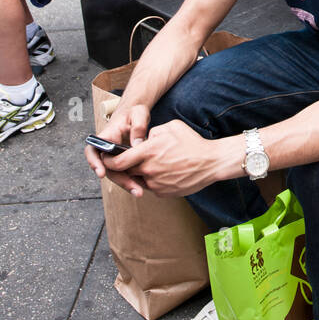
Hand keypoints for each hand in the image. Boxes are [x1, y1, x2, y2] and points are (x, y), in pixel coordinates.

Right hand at [84, 101, 149, 194]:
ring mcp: (115, 157)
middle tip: (134, 189)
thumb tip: (137, 145)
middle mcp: (107, 150)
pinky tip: (143, 186)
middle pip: (108, 168)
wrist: (137, 115)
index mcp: (105, 137)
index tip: (101, 173)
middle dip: (120, 180)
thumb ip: (138, 127)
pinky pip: (126, 172)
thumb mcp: (138, 113)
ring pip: (117, 174)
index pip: (92, 150)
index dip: (94, 162)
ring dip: (127, 184)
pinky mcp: (125, 161)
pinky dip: (133, 180)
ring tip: (140, 192)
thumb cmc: (134, 112)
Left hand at [105, 118, 221, 197]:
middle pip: (127, 172)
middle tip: (131, 161)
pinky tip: (165, 171)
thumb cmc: (192, 142)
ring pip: (140, 180)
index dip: (109, 161)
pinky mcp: (164, 193)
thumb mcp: (171, 127)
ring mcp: (156, 183)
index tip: (107, 159)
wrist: (211, 162)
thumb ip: (152, 132)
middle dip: (126, 167)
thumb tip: (144, 138)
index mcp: (148, 152)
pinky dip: (154, 180)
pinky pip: (152, 187)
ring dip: (141, 173)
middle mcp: (149, 169)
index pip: (119, 161)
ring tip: (155, 164)